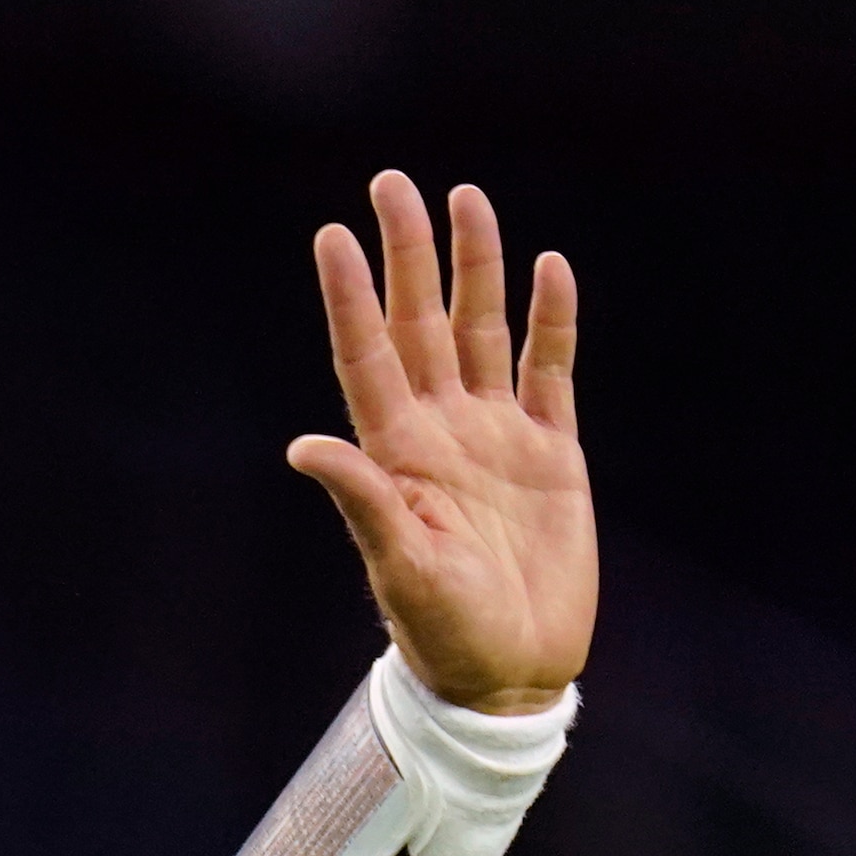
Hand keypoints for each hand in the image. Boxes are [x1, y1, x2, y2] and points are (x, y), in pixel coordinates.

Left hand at [288, 173, 593, 715]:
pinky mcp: (552, 453)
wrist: (508, 672)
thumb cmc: (441, 631)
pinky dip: (552, 320)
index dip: (351, 297)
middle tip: (392, 183)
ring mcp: (497, 437)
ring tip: (467, 198)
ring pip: (484, 330)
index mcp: (396, 453)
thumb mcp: (398, 564)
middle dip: (409, 254)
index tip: (332, 236)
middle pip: (421, 322)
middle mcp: (442, 431)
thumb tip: (303, 446)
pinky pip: (552, 370)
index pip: (367, 355)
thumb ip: (361, 499)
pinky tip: (549, 268)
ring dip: (476, 267)